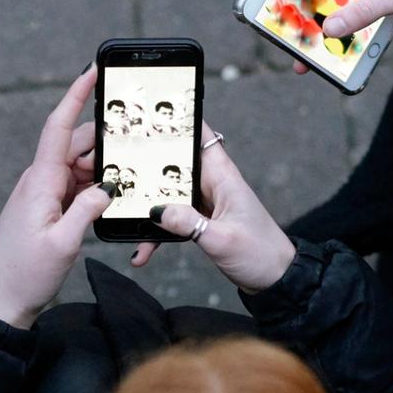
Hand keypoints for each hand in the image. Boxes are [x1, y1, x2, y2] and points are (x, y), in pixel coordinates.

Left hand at [0, 68, 112, 328]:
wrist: (2, 301)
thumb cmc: (25, 275)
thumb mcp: (63, 244)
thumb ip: (88, 210)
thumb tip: (107, 186)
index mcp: (40, 182)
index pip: (58, 127)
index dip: (75, 96)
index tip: (91, 72)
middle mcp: (39, 181)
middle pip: (76, 145)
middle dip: (105, 140)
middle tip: (136, 142)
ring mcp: (42, 193)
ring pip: (78, 166)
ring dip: (103, 168)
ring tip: (129, 175)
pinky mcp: (46, 207)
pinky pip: (75, 185)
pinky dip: (95, 186)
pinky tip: (111, 196)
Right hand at [132, 127, 294, 294]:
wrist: (276, 279)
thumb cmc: (261, 254)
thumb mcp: (222, 240)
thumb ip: (189, 224)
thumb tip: (157, 211)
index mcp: (223, 177)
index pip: (200, 135)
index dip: (179, 119)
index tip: (150, 112)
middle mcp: (213, 184)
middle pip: (175, 162)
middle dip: (148, 161)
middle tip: (116, 160)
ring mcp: (205, 202)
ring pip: (168, 193)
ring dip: (147, 204)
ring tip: (123, 211)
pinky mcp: (201, 220)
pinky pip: (171, 219)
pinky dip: (157, 232)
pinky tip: (143, 249)